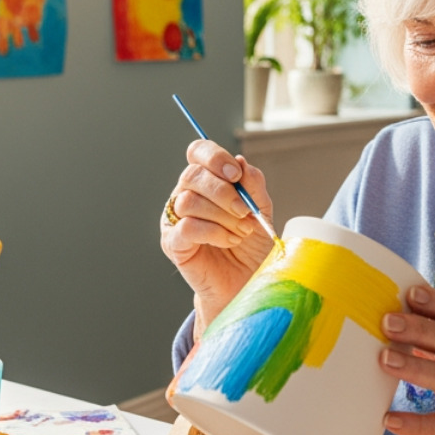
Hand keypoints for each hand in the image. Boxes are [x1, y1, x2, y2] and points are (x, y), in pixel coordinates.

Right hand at [160, 139, 274, 332]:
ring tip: (241, 232)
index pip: (198, 152)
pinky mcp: (173, 243)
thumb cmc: (252, 247)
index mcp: (206, 182)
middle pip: (193, 174)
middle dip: (224, 192)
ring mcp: (176, 219)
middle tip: (245, 212)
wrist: (248, 282)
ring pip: (190, 201)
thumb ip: (253, 184)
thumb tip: (240, 161)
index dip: (214, 157)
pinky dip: (214, 232)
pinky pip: (187, 227)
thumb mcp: (261, 210)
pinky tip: (228, 241)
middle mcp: (186, 195)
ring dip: (223, 216)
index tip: (235, 174)